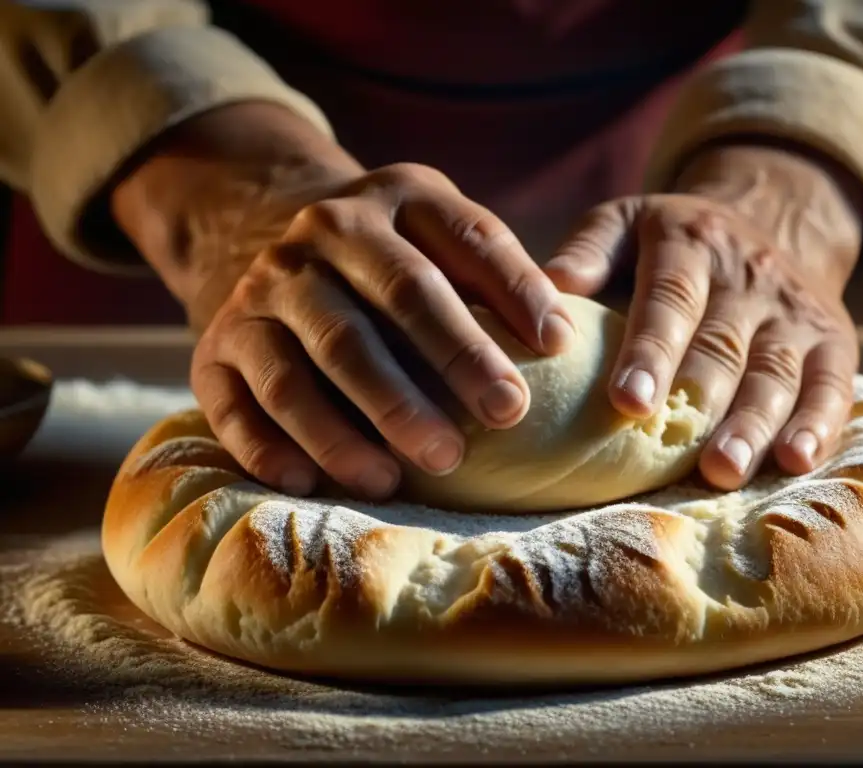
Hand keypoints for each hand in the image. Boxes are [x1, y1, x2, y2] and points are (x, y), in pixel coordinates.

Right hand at [112, 103, 575, 499]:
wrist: (266, 239)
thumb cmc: (390, 261)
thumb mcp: (440, 236)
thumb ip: (495, 274)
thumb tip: (563, 343)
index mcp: (395, 198)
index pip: (466, 236)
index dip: (516, 287)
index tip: (561, 345)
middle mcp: (321, 234)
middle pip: (392, 299)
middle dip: (453, 359)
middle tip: (506, 415)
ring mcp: (260, 291)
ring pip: (309, 365)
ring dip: (360, 425)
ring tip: (413, 472)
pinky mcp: (214, 348)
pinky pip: (236, 406)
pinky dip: (270, 449)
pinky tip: (310, 485)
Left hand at [545, 141, 862, 489]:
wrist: (770, 219)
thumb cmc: (671, 243)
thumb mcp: (626, 222)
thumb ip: (589, 250)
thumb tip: (549, 286)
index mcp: (690, 245)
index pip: (670, 299)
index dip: (651, 350)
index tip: (627, 401)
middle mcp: (748, 276)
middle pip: (724, 345)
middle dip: (701, 402)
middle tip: (675, 451)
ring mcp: (794, 311)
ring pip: (776, 373)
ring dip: (753, 424)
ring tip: (724, 470)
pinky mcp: (834, 341)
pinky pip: (833, 385)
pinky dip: (819, 424)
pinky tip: (796, 462)